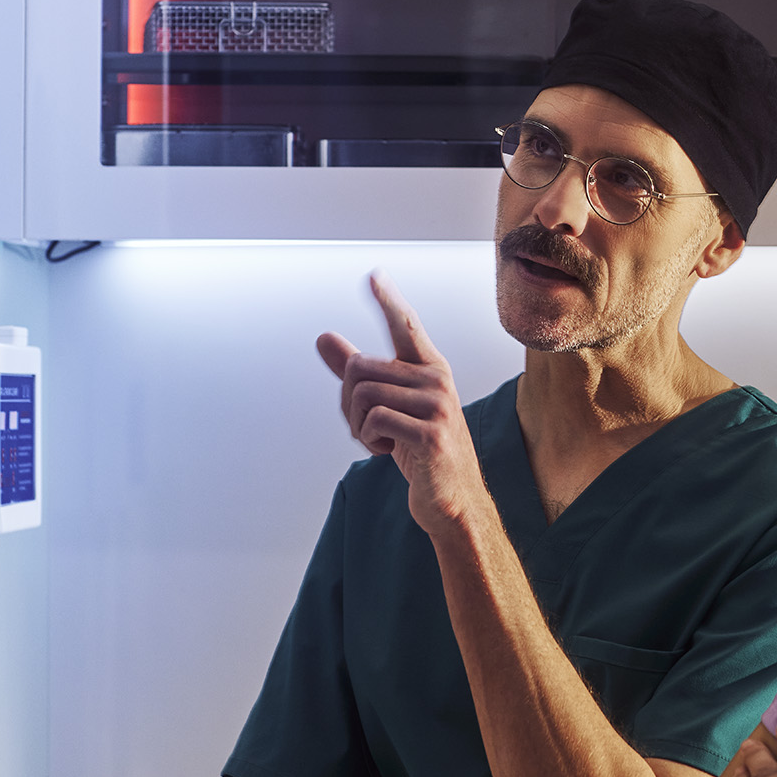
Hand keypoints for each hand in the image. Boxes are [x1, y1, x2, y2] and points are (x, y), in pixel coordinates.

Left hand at [317, 272, 490, 534]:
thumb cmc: (420, 450)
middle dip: (348, 403)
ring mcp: (437, 405)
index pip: (406, 326)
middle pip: (360, 368)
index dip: (388, 300)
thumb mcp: (387, 407)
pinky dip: (368, 441)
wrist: (453, 500)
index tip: (375, 276)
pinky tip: (388, 451)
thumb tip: (323, 337)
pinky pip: (374, 421)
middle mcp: (437, 379)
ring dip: (358, 426)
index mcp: (429, 368)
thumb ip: (356, 372)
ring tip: (381, 441)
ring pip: (363, 395)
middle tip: (365, 428)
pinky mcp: (430, 433)